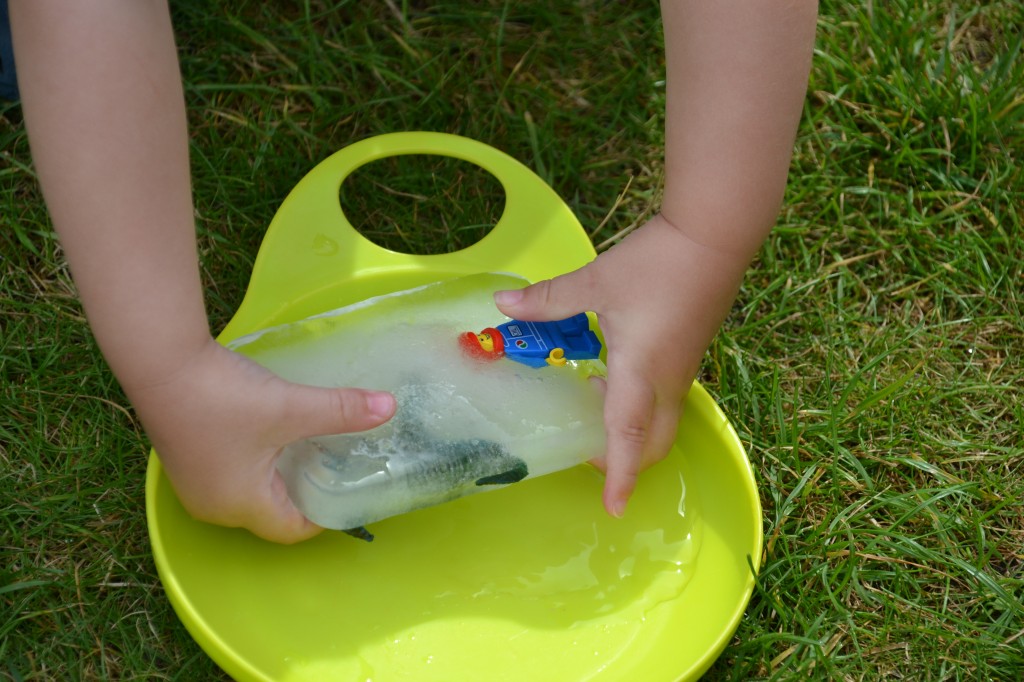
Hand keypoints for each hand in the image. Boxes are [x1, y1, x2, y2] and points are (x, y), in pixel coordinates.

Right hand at [127, 338, 395, 542]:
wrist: (161, 362)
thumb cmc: (224, 397)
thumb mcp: (291, 407)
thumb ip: (342, 411)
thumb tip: (389, 407)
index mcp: (241, 506)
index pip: (293, 530)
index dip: (327, 513)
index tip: (352, 488)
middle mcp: (214, 506)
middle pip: (274, 513)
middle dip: (308, 491)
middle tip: (339, 463)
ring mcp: (195, 484)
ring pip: (253, 491)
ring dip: (283, 474)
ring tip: (313, 445)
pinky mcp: (187, 459)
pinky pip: (234, 474)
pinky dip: (260, 461)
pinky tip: (276, 432)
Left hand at [495, 214, 748, 516]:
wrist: (714, 236)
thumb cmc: (656, 264)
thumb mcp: (596, 282)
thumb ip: (549, 299)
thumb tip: (501, 304)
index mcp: (641, 373)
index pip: (627, 438)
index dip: (619, 476)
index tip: (613, 508)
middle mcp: (666, 382)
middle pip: (650, 442)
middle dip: (622, 461)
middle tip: (585, 454)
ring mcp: (682, 370)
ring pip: (659, 422)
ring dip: (627, 431)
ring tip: (588, 406)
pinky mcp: (688, 354)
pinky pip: (664, 399)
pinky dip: (638, 407)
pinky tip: (609, 373)